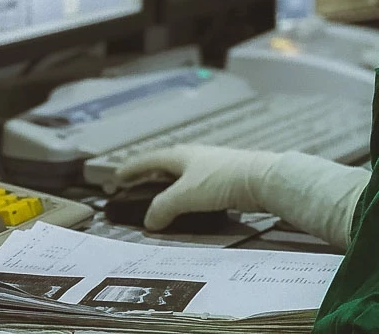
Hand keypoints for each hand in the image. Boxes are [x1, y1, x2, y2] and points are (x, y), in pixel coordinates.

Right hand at [114, 145, 279, 229]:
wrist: (262, 179)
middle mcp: (196, 157)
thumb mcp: (185, 195)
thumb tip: (149, 222)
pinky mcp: (225, 180)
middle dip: (149, 177)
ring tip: (159, 202)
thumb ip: (162, 208)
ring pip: (183, 176)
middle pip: (167, 165)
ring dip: (168, 187)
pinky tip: (188, 207)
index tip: (116, 177)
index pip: (150, 159)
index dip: (132, 168)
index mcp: (182, 155)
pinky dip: (185, 196)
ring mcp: (212, 167)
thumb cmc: (221, 181)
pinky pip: (197, 188)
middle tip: (134, 188)